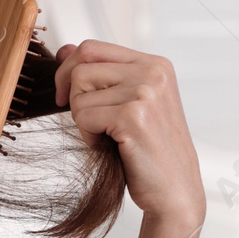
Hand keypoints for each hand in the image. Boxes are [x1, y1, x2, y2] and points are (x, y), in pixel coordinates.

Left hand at [53, 40, 203, 225]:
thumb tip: (64, 49)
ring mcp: (146, 91)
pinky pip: (83, 116)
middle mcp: (154, 71)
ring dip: (83, 121)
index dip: (67, 70)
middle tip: (91, 122)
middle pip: (80, 67)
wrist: (174, 190)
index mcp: (154, 64)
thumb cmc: (146, 148)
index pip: (91, 47)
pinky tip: (112, 146)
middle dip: (73, 98)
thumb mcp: (125, 103)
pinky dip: (88, 136)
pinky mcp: (134, 115)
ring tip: (109, 136)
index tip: (66, 96)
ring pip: (78, 94)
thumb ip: (99, 75)